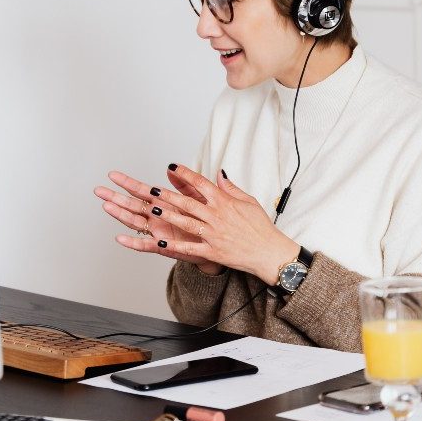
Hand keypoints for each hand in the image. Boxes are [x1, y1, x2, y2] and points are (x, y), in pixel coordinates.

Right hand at [95, 168, 221, 273]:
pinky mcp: (163, 247)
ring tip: (106, 206)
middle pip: (132, 205)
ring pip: (135, 222)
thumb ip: (184, 184)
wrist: (216, 244)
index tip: (113, 175)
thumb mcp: (196, 198)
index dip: (127, 183)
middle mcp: (157, 217)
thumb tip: (172, 168)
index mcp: (164, 203)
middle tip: (99, 190)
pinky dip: (133, 242)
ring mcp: (158, 231)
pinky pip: (145, 245)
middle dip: (115, 198)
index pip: (142, 190)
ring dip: (120, 215)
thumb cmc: (204, 221)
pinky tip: (120, 238)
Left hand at [135, 165, 300, 284]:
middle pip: (188, 202)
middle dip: (168, 195)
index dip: (185, 174)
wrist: (269, 253)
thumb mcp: (249, 201)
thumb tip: (218, 173)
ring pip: (186, 223)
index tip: (172, 167)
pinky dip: (175, 245)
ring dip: (168, 215)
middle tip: (152, 188)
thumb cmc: (260, 227)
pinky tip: (160, 241)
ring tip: (153, 209)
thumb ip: (230, 188)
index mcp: (225, 202)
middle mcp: (217, 217)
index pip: (201, 184)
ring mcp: (213, 235)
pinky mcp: (212, 252)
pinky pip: (190, 248)